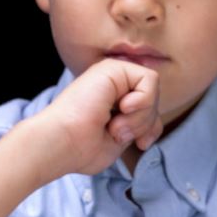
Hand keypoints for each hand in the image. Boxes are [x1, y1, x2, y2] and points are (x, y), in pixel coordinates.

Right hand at [28, 58, 163, 177]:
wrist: (61, 143)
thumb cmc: (81, 148)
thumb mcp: (121, 139)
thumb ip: (139, 126)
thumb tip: (155, 122)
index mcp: (112, 102)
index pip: (150, 110)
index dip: (151, 128)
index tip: (140, 144)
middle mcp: (112, 86)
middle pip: (154, 101)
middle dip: (145, 124)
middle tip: (119, 134)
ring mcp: (112, 75)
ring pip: (153, 92)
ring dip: (140, 117)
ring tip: (115, 127)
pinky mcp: (112, 67)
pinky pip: (149, 80)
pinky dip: (142, 101)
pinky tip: (122, 109)